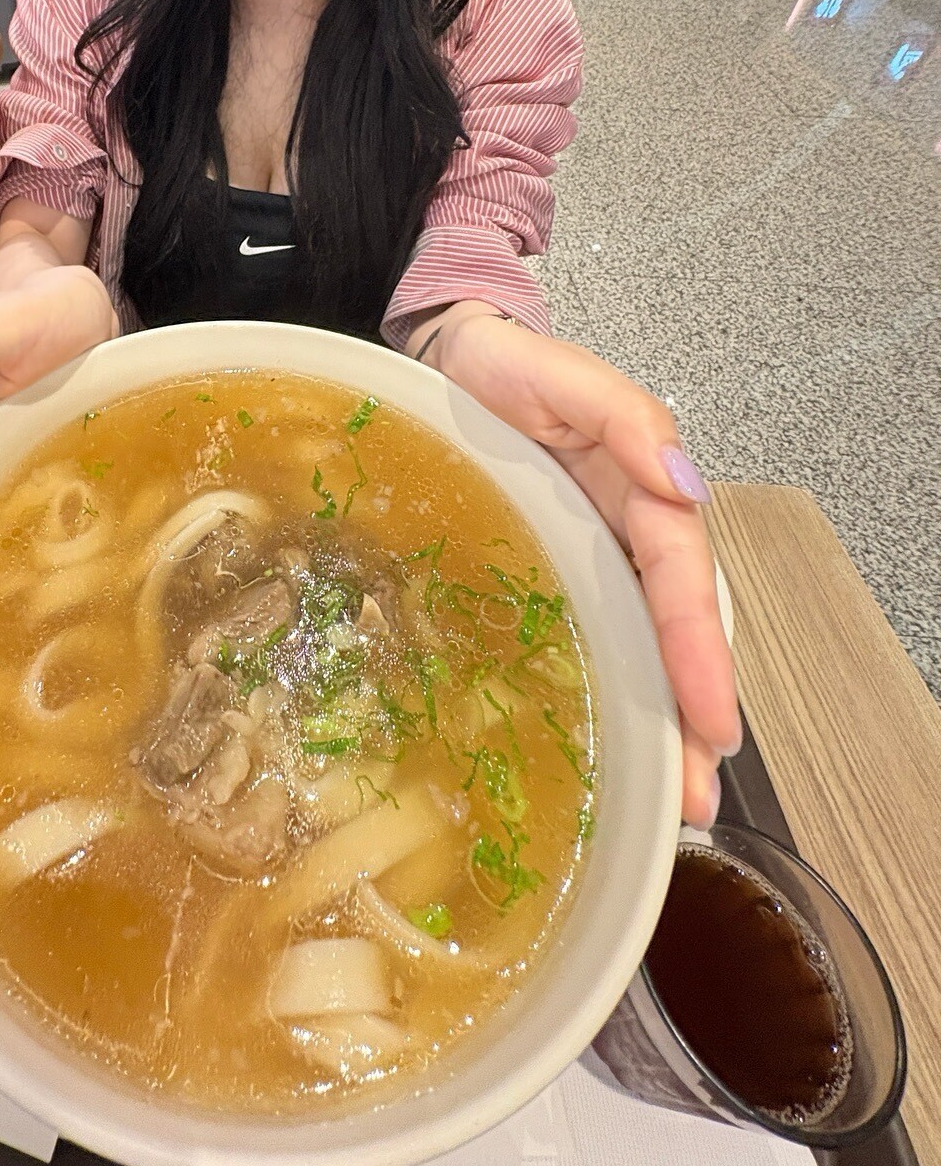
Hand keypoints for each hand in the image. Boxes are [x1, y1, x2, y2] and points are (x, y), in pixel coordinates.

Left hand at [431, 309, 739, 828]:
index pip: (681, 581)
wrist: (451, 360)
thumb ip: (624, 416)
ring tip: (666, 806)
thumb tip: (681, 481)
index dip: (699, 655)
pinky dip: (603, 696)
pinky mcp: (547, 575)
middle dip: (691, 718)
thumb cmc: (508, 366)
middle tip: (695, 800)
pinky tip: (598, 750)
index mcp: (641, 491)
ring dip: (658, 725)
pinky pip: (584, 639)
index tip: (715, 723)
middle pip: (672, 634)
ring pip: (636, 650)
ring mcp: (587, 561)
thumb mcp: (565, 376)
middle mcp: (625, 535)